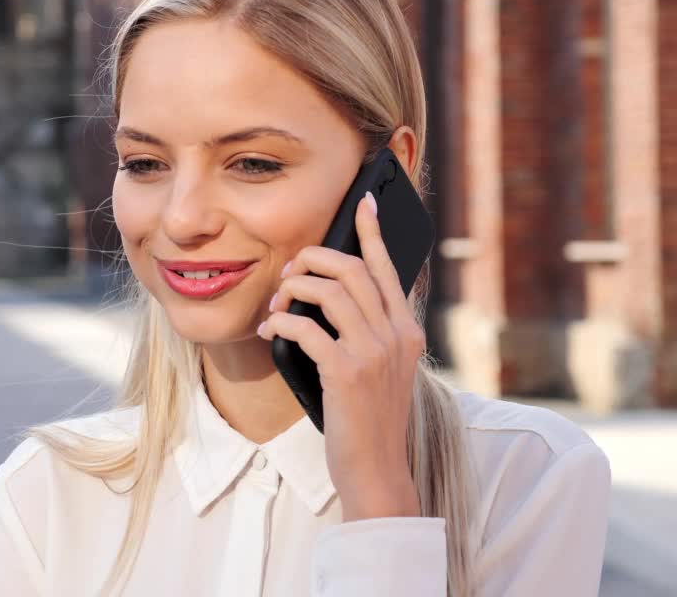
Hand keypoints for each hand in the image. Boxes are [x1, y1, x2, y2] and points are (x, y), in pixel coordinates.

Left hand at [257, 191, 423, 521]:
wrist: (376, 470)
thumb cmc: (369, 421)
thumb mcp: (383, 372)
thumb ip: (370, 336)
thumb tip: (331, 300)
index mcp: (407, 332)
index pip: (388, 270)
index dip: (372, 233)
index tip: (362, 204)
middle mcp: (396, 336)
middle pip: (352, 270)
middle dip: (313, 260)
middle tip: (290, 273)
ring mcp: (374, 353)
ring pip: (329, 291)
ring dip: (293, 288)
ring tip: (276, 303)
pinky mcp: (346, 372)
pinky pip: (306, 326)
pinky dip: (281, 320)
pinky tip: (269, 329)